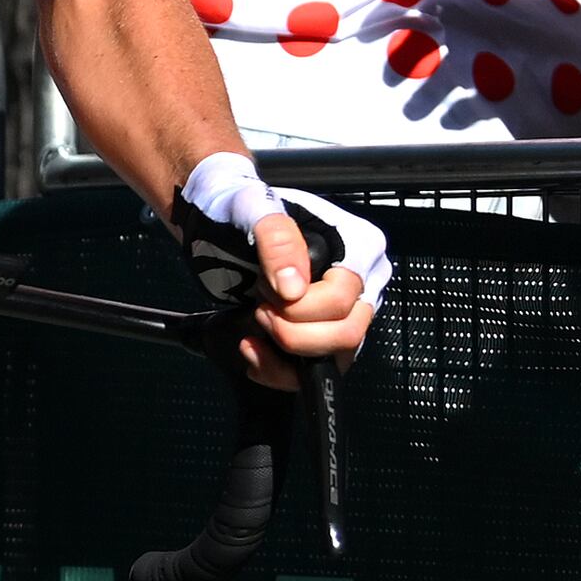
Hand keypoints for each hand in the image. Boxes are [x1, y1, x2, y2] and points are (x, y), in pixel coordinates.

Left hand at [170, 150, 383, 369]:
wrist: (217, 219)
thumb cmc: (241, 209)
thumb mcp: (253, 209)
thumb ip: (278, 241)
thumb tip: (294, 289)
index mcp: (359, 246)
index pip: (342, 299)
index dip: (298, 306)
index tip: (264, 288)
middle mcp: (363, 281)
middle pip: (346, 334)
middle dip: (292, 331)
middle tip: (259, 308)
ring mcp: (346, 312)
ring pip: (334, 358)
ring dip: (286, 352)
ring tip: (254, 326)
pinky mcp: (323, 334)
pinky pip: (314, 371)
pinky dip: (277, 370)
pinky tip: (252, 347)